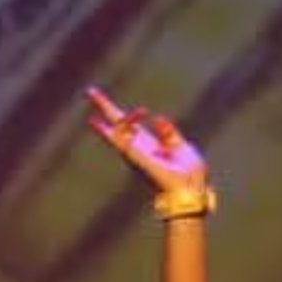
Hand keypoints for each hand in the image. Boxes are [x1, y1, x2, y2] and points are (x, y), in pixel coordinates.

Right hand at [83, 84, 208, 192]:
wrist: (191, 189)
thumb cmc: (189, 175)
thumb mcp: (182, 147)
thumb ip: (169, 132)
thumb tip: (156, 118)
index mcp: (150, 146)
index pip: (133, 127)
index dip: (133, 116)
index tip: (143, 110)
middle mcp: (139, 149)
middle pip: (117, 125)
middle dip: (104, 107)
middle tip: (90, 91)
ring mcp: (136, 154)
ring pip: (116, 132)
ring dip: (109, 115)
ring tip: (92, 95)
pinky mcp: (136, 158)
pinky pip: (121, 141)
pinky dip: (112, 131)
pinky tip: (95, 121)